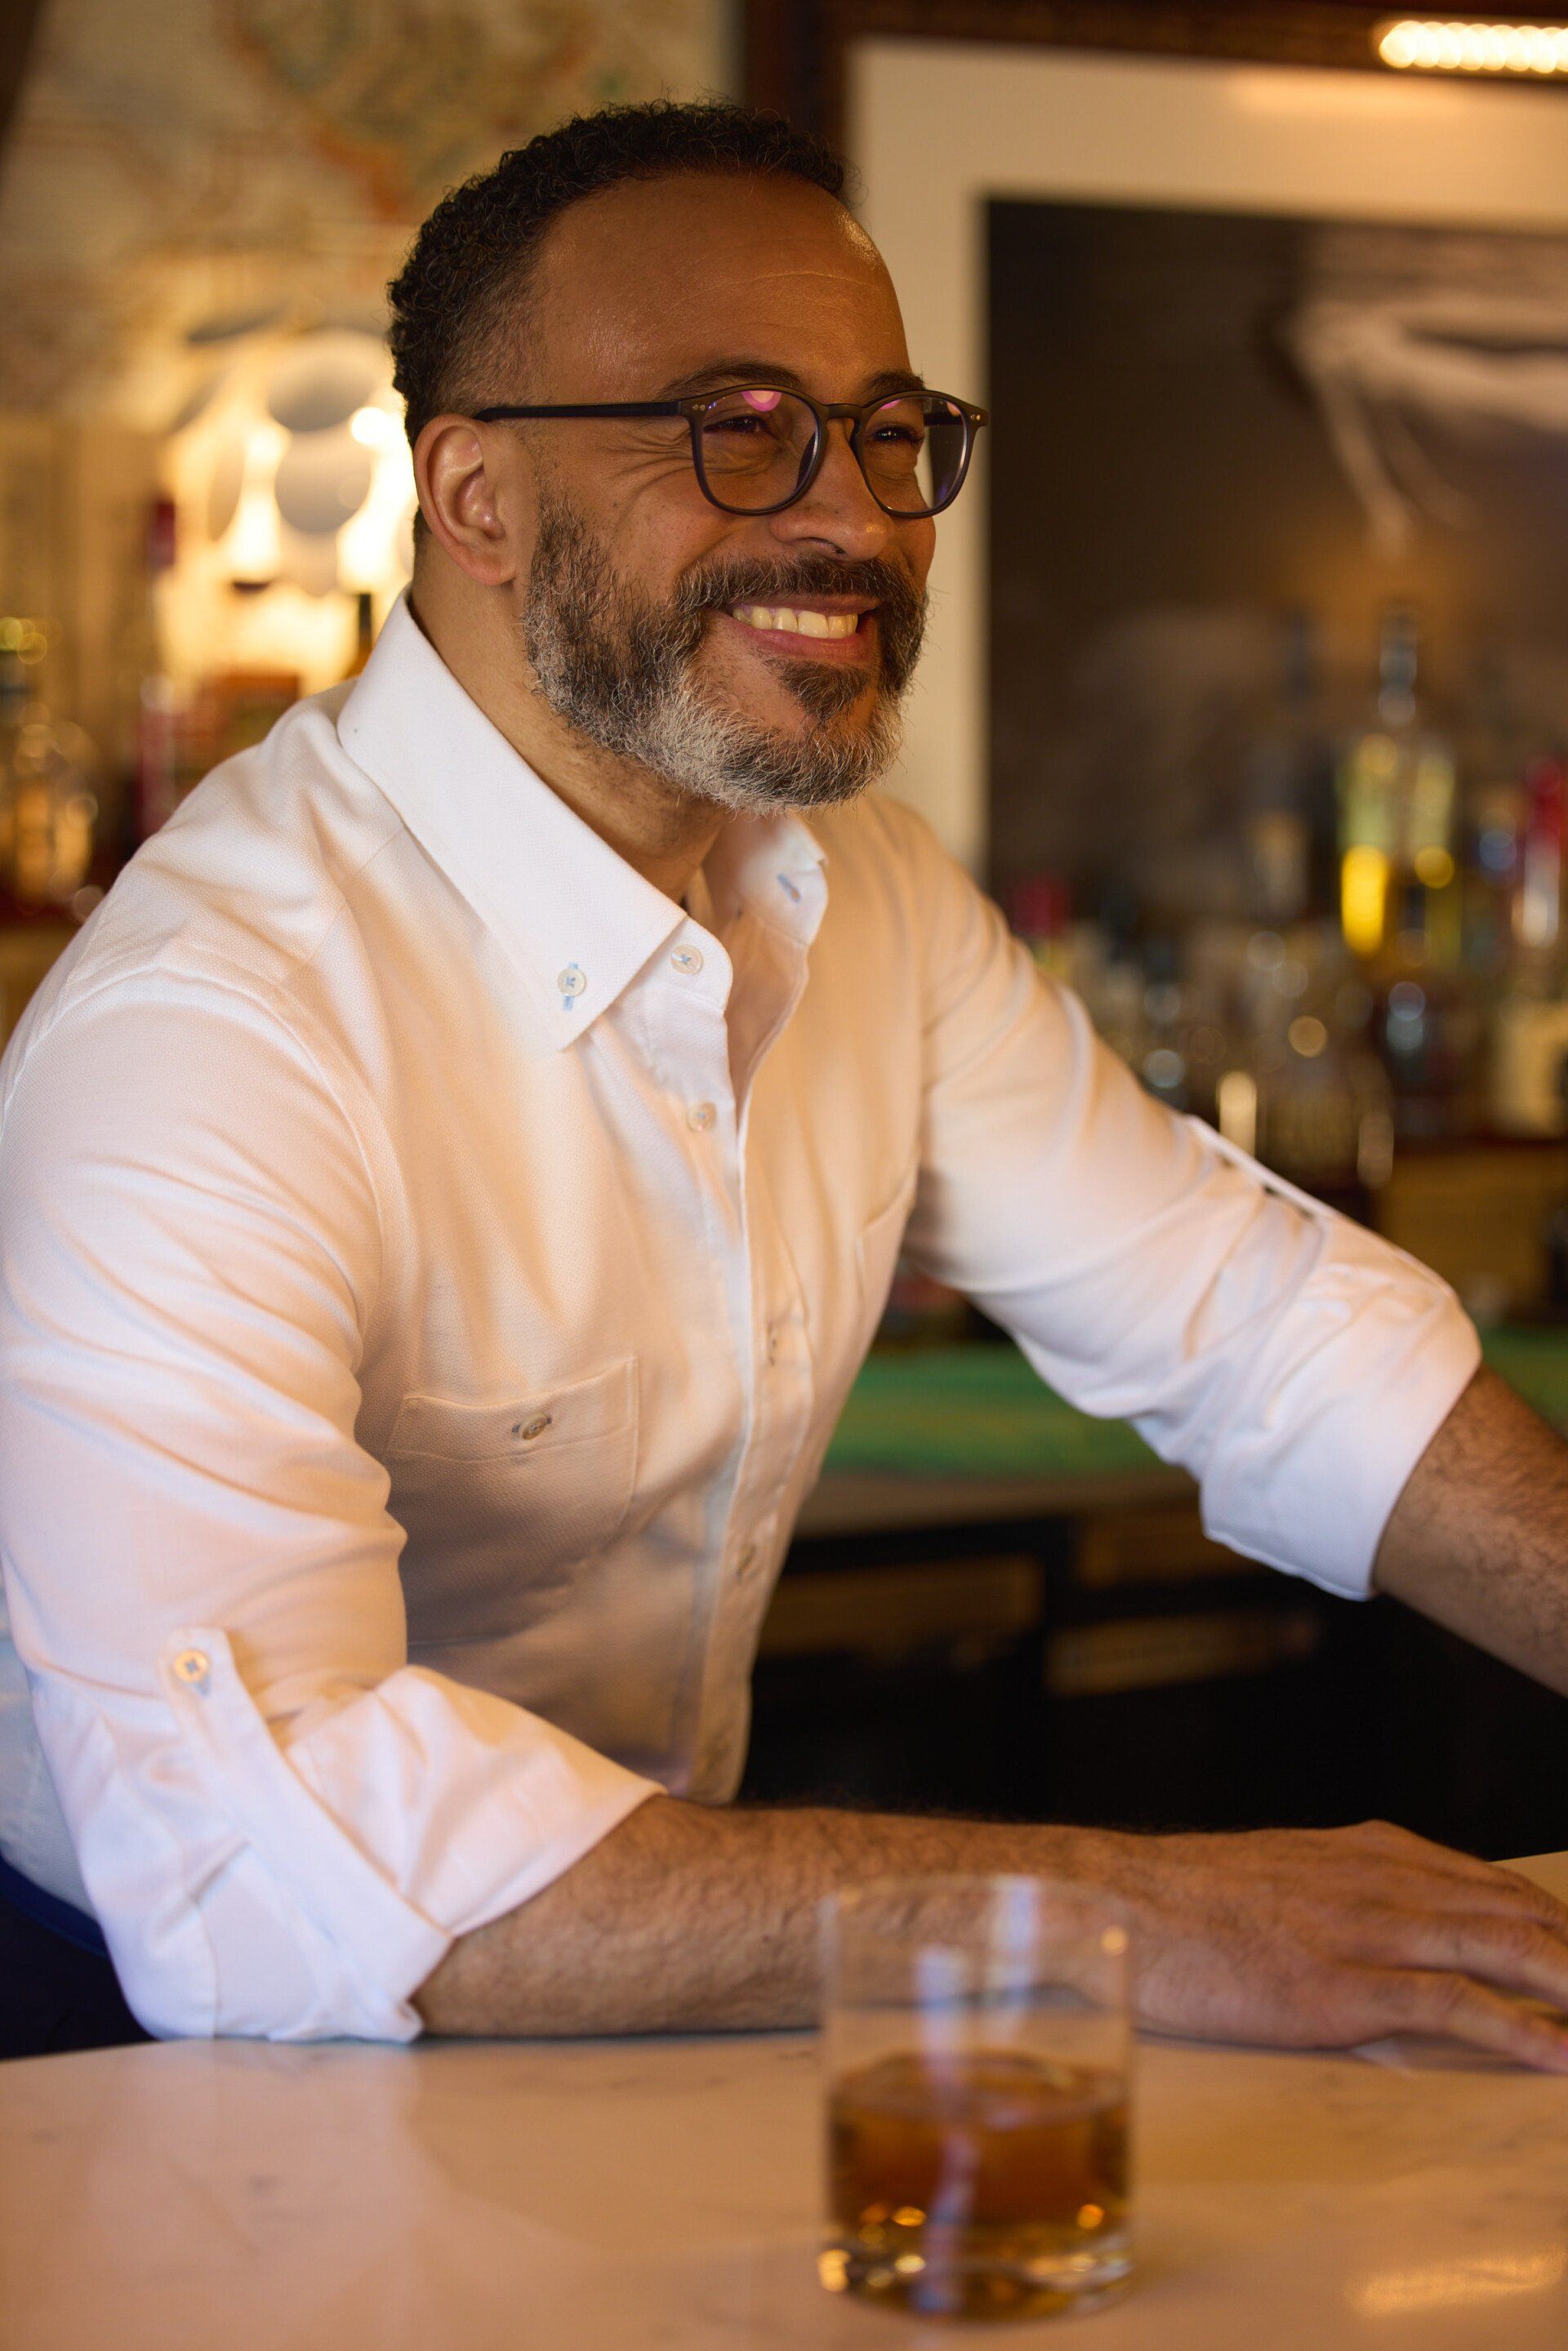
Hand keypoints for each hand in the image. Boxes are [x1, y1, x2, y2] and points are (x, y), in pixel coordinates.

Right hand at [1115, 1819, 1567, 2069]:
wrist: (1115, 1900)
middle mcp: (1382, 1881)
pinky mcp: (1339, 1989)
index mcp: (1372, 1852)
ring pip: (1505, 1948)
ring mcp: (1364, 1933)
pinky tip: (1564, 2056)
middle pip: (1519, 1914)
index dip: (1556, 1925)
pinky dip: (1523, 2031)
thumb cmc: (1186, 1900)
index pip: (1498, 1886)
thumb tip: (1394, 1924)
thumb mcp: (1284, 1874)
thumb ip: (1349, 1892)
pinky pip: (1455, 2005)